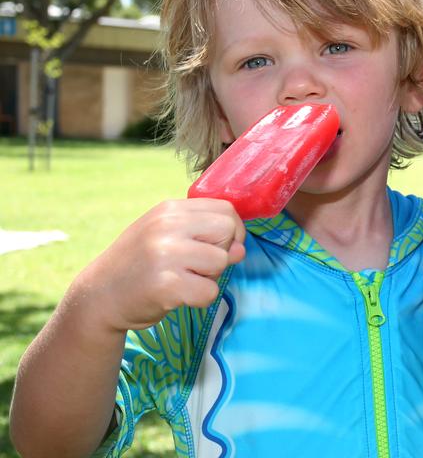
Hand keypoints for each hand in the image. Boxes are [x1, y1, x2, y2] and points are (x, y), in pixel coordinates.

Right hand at [75, 198, 245, 333]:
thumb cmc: (138, 266)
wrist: (97, 297)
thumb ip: (204, 236)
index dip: (231, 230)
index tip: (218, 246)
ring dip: (209, 277)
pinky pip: (209, 291)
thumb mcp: (166, 237)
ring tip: (182, 280)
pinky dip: (199, 299)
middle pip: (228, 230)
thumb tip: (240, 250)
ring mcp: (165, 254)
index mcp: (169, 210)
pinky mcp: (166, 284)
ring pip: (221, 262)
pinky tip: (176, 296)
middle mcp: (167, 226)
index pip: (225, 209)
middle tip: (195, 266)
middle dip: (221, 252)